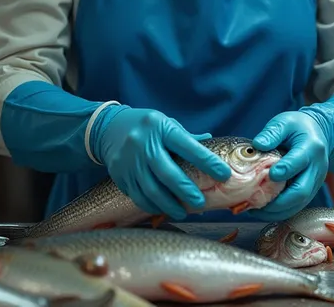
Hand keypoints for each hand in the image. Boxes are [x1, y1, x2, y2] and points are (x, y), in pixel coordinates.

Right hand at [96, 107, 231, 220]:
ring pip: (152, 190)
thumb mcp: (166, 123)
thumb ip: (187, 136)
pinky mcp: (120, 174)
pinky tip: (163, 209)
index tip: (224, 174)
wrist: (109, 127)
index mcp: (160, 127)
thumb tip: (211, 140)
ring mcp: (129, 160)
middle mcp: (143, 143)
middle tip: (201, 202)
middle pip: (168, 173)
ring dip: (170, 205)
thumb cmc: (146, 126)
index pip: (188, 146)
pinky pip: (138, 196)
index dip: (207, 162)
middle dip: (187, 191)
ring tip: (183, 212)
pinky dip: (153, 206)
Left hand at [248, 112, 328, 220]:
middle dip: (279, 201)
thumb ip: (272, 132)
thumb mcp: (285, 122)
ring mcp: (315, 182)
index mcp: (311, 147)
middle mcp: (316, 168)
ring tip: (256, 210)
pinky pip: (297, 205)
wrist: (319, 134)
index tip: (269, 175)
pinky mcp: (311, 190)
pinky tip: (264, 210)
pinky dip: (281, 211)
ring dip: (277, 210)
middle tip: (256, 202)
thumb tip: (258, 144)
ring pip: (299, 203)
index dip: (285, 170)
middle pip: (301, 191)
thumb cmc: (298, 127)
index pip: (299, 162)